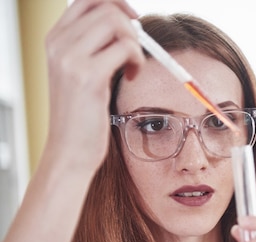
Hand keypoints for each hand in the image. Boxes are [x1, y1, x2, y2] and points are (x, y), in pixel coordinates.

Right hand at [44, 0, 143, 170]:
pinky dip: (137, 60)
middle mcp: (58, 43)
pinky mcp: (88, 76)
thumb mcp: (81, 73)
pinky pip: (126, 48)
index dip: (115, 3)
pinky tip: (132, 77)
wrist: (70, 150)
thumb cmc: (82, 116)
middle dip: (130, 27)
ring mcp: (70, 58)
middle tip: (136, 52)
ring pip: (117, 23)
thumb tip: (125, 24)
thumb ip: (94, 47)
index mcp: (55, 39)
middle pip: (105, 7)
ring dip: (135, 44)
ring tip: (133, 67)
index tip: (134, 21)